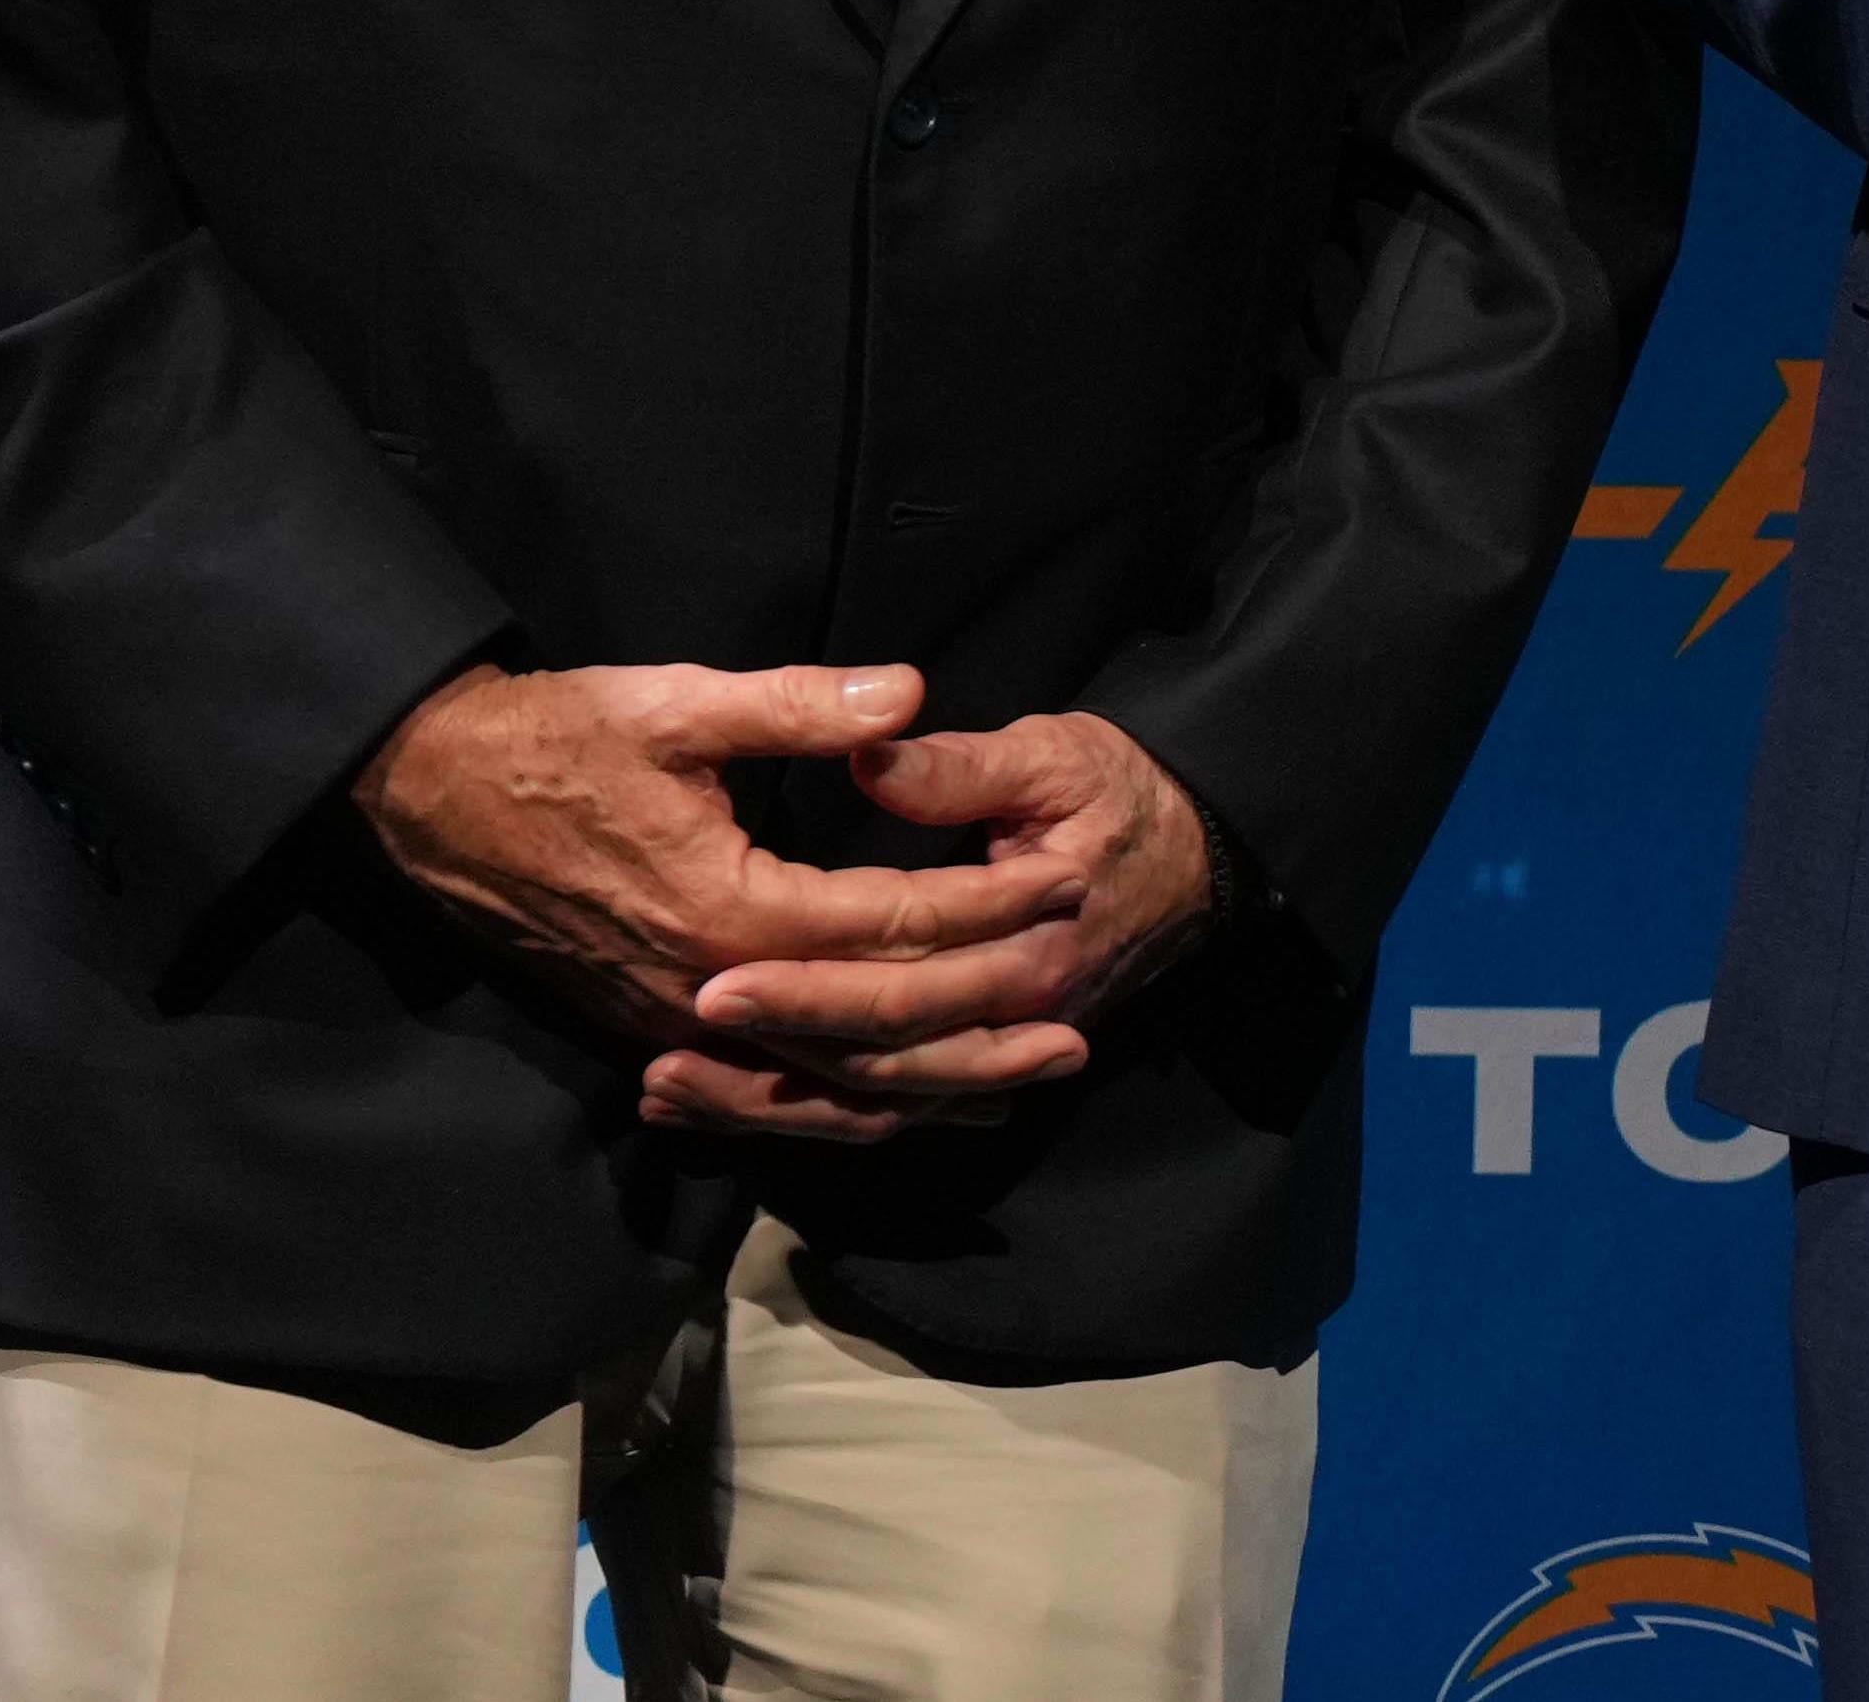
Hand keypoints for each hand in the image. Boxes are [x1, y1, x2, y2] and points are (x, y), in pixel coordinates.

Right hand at [351, 662, 1066, 1142]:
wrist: (430, 797)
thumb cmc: (554, 741)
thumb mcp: (675, 703)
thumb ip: (799, 704)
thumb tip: (909, 693)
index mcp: (729, 907)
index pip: (890, 924)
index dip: (987, 909)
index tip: (1068, 886)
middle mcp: (706, 987)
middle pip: (869, 1035)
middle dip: (978, 1039)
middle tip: (1074, 1039)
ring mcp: (671, 1021)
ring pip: (817, 1083)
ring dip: (919, 1094)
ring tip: (1013, 1095)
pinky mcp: (647, 1028)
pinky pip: (762, 1089)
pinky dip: (835, 1106)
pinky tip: (892, 1109)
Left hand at [653, 710, 1232, 1135]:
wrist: (1202, 857)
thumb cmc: (1123, 795)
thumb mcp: (1057, 756)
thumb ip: (961, 768)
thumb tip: (872, 755)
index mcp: (1029, 952)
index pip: (900, 989)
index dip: (808, 990)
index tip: (716, 980)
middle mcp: (1013, 1021)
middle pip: (873, 1063)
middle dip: (768, 1056)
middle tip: (670, 1040)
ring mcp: (999, 1048)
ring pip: (874, 1108)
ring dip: (772, 1108)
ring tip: (667, 1090)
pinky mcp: (981, 1055)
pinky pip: (891, 1107)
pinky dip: (809, 1113)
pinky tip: (726, 1104)